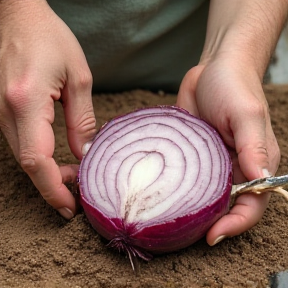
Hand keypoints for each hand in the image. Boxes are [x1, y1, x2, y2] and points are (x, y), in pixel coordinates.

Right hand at [0, 1, 95, 218]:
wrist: (20, 16)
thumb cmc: (51, 39)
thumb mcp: (78, 79)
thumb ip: (82, 120)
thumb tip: (85, 154)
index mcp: (26, 101)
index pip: (35, 160)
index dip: (53, 189)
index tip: (70, 206)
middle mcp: (6, 111)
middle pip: (28, 164)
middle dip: (53, 186)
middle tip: (78, 194)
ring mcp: (0, 111)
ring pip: (24, 157)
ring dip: (48, 173)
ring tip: (74, 176)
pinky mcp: (4, 110)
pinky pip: (22, 143)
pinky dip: (41, 159)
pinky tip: (59, 160)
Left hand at [177, 57, 279, 244]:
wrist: (212, 70)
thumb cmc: (234, 87)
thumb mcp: (245, 113)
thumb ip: (252, 146)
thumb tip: (260, 179)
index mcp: (253, 163)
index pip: (250, 205)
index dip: (234, 225)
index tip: (211, 236)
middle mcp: (232, 169)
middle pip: (223, 208)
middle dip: (206, 224)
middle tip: (181, 234)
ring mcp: (209, 164)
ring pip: (200, 197)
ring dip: (186, 211)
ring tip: (164, 220)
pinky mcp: (191, 156)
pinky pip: (182, 178)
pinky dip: (171, 189)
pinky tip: (155, 195)